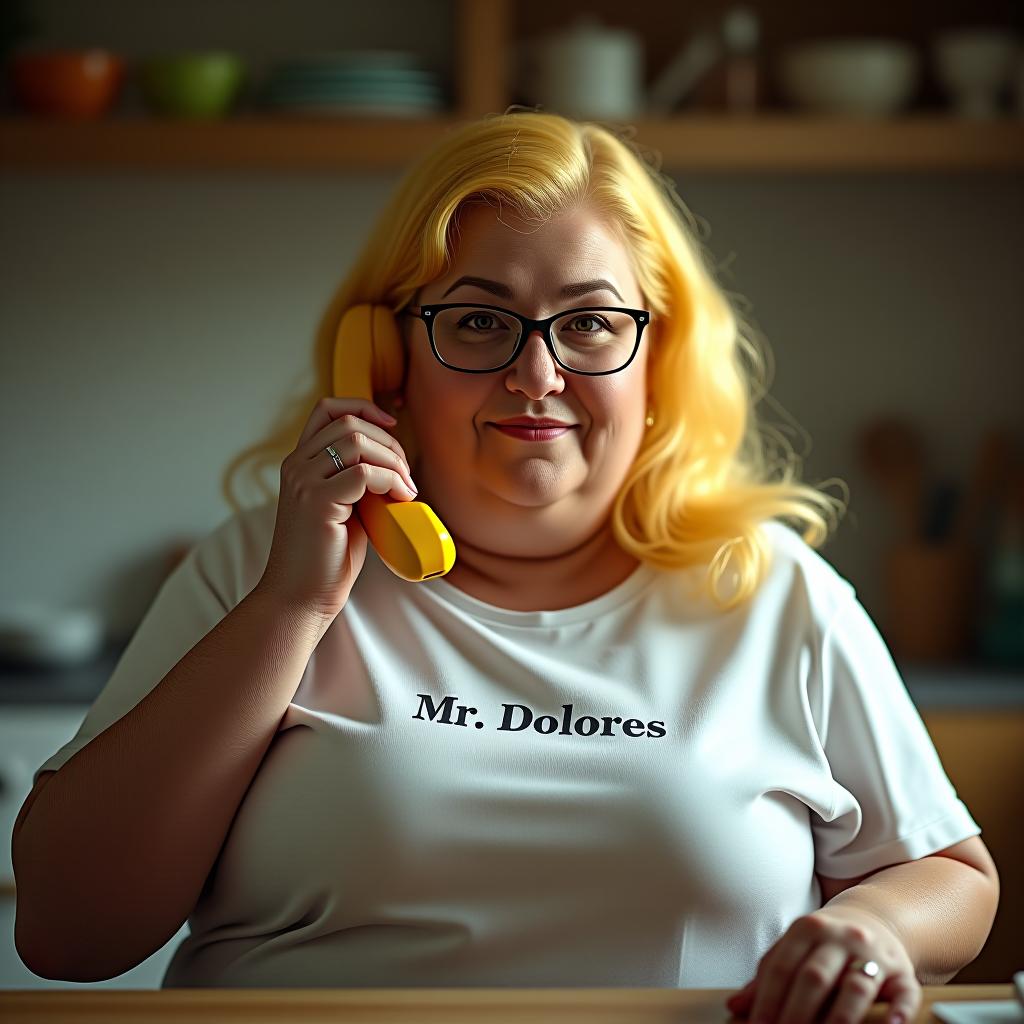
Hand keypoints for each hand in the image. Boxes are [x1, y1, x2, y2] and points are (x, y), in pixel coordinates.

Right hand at [257, 396, 417, 623]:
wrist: (301, 597)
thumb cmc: (326, 559)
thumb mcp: (344, 508)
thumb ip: (357, 482)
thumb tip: (395, 467)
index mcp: (299, 463)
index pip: (327, 409)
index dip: (362, 408)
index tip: (391, 425)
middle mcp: (296, 466)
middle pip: (349, 423)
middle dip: (389, 442)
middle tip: (406, 475)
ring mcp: (303, 482)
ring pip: (358, 442)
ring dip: (393, 461)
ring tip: (406, 490)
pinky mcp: (317, 502)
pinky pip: (365, 473)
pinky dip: (391, 481)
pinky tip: (401, 499)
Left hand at [724, 906, 920, 1023]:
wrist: (874, 919)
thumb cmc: (825, 943)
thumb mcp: (794, 947)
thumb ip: (768, 975)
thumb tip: (734, 1007)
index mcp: (807, 929)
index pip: (783, 966)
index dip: (768, 999)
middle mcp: (841, 937)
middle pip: (815, 977)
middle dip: (797, 1012)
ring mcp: (875, 953)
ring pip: (856, 986)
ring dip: (840, 1018)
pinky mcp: (903, 972)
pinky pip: (904, 993)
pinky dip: (898, 1012)